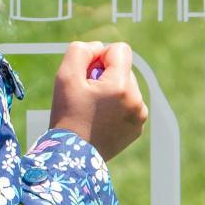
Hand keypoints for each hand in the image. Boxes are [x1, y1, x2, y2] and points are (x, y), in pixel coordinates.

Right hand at [49, 41, 147, 161]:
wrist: (70, 156)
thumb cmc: (66, 114)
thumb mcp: (65, 75)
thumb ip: (80, 50)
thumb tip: (98, 49)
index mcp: (121, 85)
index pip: (120, 50)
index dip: (100, 57)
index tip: (87, 75)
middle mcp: (136, 99)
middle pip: (124, 68)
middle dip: (105, 75)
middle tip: (87, 95)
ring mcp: (139, 115)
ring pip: (127, 86)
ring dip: (111, 91)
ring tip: (93, 109)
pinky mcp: (137, 127)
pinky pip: (129, 104)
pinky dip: (116, 107)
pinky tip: (100, 119)